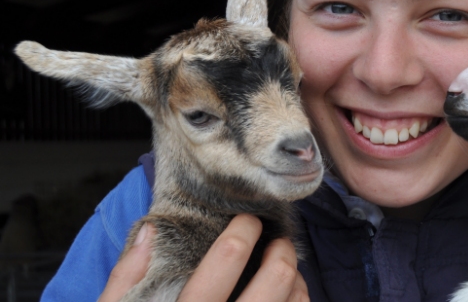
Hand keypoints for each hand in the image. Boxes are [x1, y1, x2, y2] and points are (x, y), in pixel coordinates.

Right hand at [99, 214, 308, 301]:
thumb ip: (125, 280)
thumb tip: (151, 231)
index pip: (227, 261)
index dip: (243, 230)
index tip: (248, 219)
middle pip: (275, 279)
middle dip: (281, 249)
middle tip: (277, 240)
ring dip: (296, 279)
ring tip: (285, 270)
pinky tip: (287, 301)